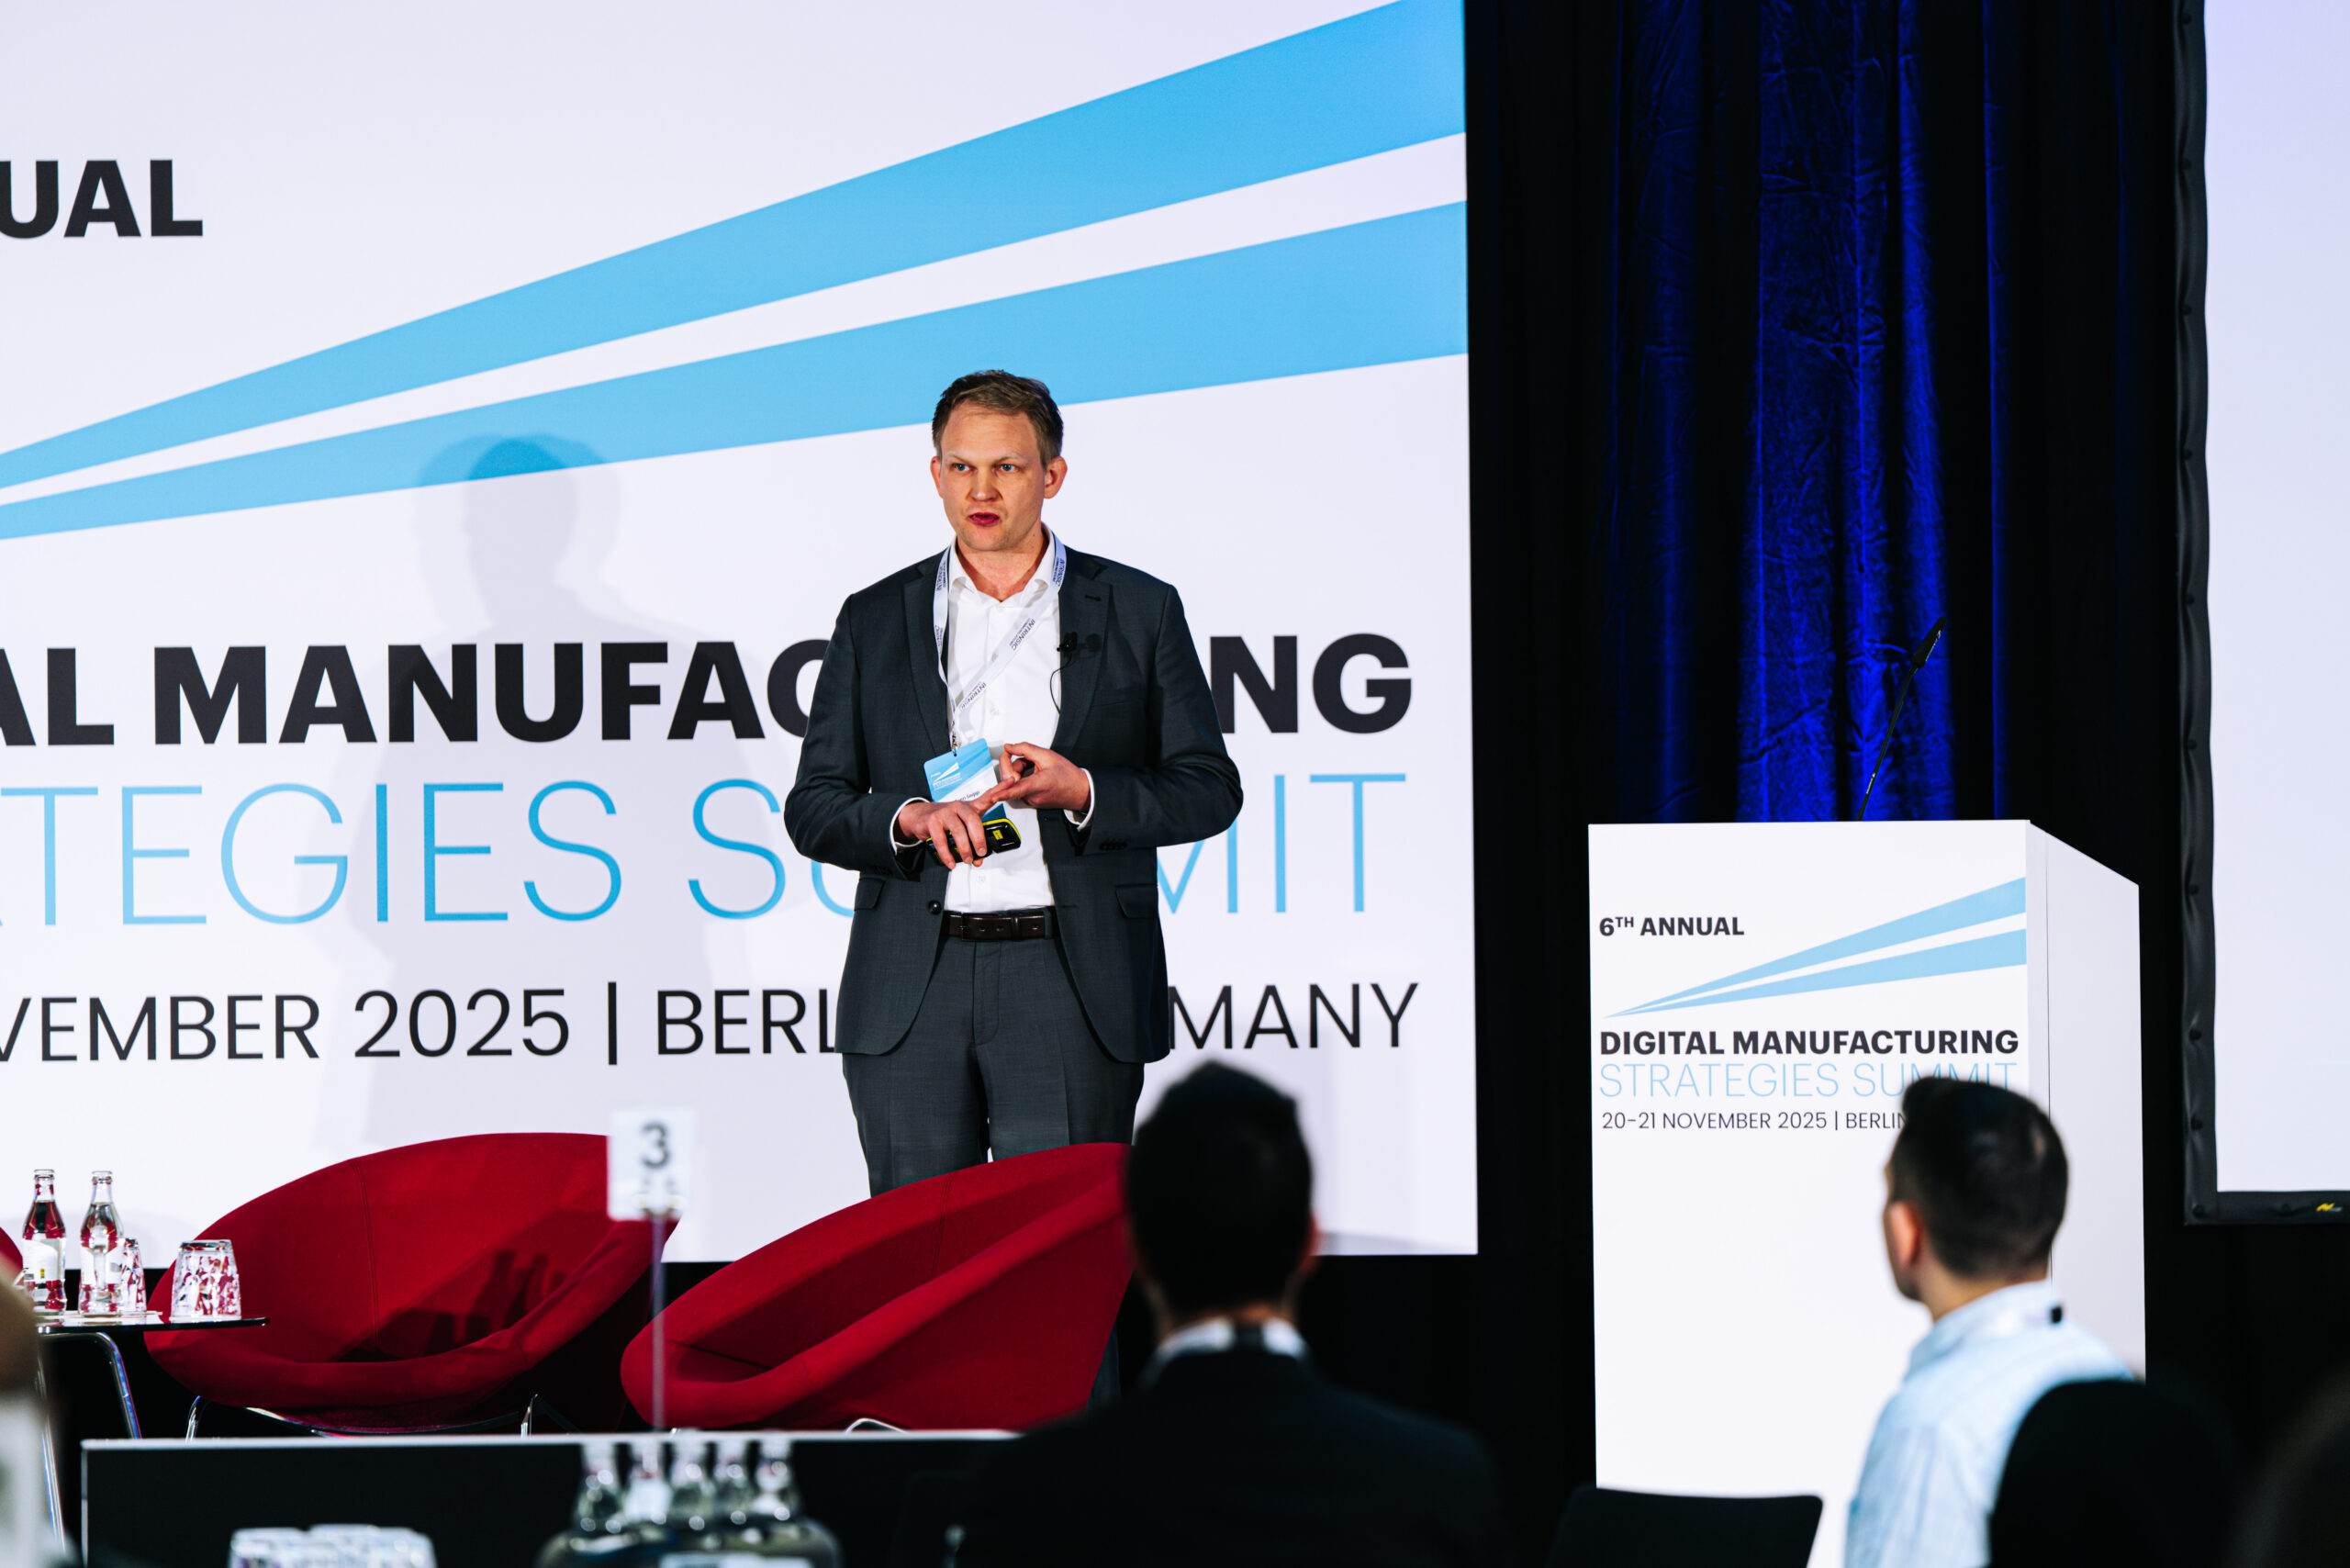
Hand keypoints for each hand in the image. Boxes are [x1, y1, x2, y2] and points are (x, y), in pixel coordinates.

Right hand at [895, 798, 990, 867]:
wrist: (920, 816)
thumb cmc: (946, 820)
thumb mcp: (962, 827)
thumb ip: (973, 843)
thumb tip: (978, 860)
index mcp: (969, 807)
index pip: (987, 797)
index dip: (999, 789)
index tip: (1011, 782)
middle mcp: (958, 806)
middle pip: (973, 819)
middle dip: (979, 838)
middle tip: (981, 852)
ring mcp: (945, 812)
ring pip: (958, 830)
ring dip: (964, 848)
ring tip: (968, 860)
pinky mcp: (932, 821)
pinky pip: (941, 840)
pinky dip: (947, 854)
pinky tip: (951, 862)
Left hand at [976, 741, 1091, 814]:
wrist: (1080, 790)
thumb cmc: (1068, 776)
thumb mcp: (1047, 755)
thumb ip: (1025, 749)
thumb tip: (1009, 747)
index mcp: (1037, 785)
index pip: (1016, 789)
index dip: (1003, 792)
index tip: (993, 796)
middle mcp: (1032, 796)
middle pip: (1010, 779)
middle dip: (1014, 765)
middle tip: (1026, 757)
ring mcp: (1031, 801)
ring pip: (1013, 783)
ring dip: (1019, 771)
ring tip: (1034, 765)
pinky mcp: (1031, 802)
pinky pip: (1019, 787)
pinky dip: (1022, 777)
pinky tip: (1034, 772)